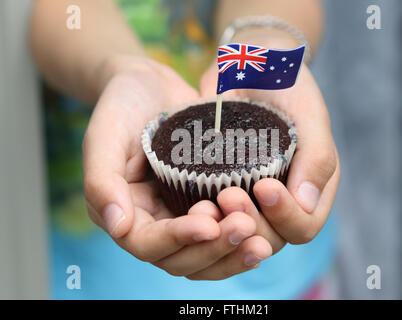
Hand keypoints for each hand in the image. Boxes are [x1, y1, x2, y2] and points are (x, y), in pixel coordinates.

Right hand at [82, 55, 270, 278]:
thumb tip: (117, 228)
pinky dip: (241, 236)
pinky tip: (265, 225)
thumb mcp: (105, 136)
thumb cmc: (122, 106)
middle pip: (182, 260)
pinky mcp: (206, 201)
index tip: (209, 223)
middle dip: (213, 250)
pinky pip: (223, 231)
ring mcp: (181, 215)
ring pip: (207, 254)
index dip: (178, 240)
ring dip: (232, 252)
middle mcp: (154, 223)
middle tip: (245, 227)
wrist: (150, 86)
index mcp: (125, 214)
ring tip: (261, 239)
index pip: (148, 245)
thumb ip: (102, 182)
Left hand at [199, 48, 339, 254]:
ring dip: (226, 226)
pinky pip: (214, 216)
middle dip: (251, 223)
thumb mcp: (309, 113)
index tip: (264, 187)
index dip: (286, 217)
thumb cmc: (286, 84)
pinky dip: (205, 218)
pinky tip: (193, 205)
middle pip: (271, 238)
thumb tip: (306, 203)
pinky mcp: (221, 187)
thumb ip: (318, 156)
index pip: (304, 226)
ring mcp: (250, 197)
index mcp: (311, 186)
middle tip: (228, 197)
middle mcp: (283, 198)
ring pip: (240, 234)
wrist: (250, 66)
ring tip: (211, 203)